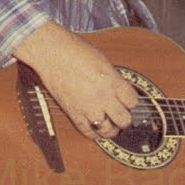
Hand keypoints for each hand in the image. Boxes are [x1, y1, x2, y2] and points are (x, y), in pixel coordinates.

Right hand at [13, 22, 138, 140]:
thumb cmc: (75, 50)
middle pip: (124, 120)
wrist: (52, 53)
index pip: (132, 102)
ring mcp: (88, 107)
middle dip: (124, 118)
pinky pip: (88, 132)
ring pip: (108, 130)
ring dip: (111, 129)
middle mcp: (103, 97)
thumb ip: (113, 79)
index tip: (127, 101)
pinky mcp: (73, 113)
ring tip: (110, 126)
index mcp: (112, 81)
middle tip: (121, 115)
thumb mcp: (103, 61)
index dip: (131, 102)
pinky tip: (96, 131)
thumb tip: (118, 91)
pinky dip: (94, 134)